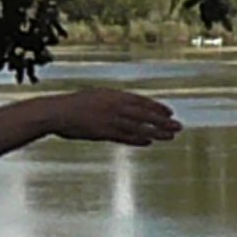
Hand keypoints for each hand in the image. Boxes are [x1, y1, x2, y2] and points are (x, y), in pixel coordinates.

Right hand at [48, 88, 180, 146]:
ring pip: (139, 126)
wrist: (57, 112)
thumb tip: (123, 104)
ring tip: (170, 136)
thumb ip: (111, 101)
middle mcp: (115, 106)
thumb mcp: (95, 97)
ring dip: (156, 131)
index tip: (170, 112)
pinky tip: (149, 142)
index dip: (157, 107)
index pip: (141, 101)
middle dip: (163, 121)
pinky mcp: (103, 132)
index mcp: (114, 95)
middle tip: (179, 126)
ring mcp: (110, 119)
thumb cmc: (73, 105)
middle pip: (145, 114)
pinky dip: (138, 139)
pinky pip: (124, 136)